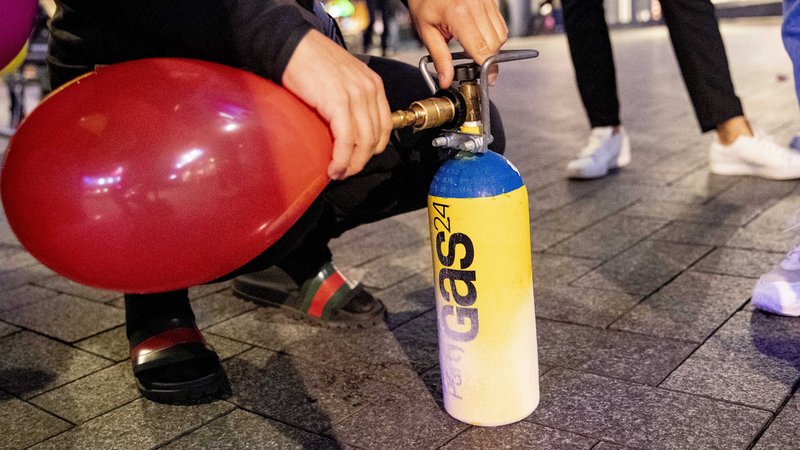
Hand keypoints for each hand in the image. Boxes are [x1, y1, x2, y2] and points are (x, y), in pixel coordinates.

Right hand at [282, 30, 391, 179]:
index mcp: (373, 84)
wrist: (292, 44)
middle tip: (346, 172)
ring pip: (363, 143)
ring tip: (338, 173)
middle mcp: (369, 90)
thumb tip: (343, 125)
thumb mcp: (342, 76)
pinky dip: (341, 159)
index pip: (384, 126)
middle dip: (361, 161)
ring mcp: (356, 96)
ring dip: (351, 165)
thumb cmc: (310, 59)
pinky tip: (333, 167)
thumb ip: (350, 97)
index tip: (359, 159)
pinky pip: (346, 140)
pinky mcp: (338, 103)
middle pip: (375, 138)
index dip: (373, 148)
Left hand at [407, 0, 507, 87]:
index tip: (486, 79)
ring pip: (501, 34)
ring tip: (472, 45)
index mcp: (459, 14)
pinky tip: (477, 34)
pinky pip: (500, 23)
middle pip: (495, 44)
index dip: (486, 68)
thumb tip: (446, 80)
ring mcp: (486, 0)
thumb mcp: (426, 31)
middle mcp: (476, 5)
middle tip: (473, 63)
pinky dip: (493, 34)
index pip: (482, 49)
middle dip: (486, 58)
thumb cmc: (424, 0)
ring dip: (491, 46)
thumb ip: (440, 58)